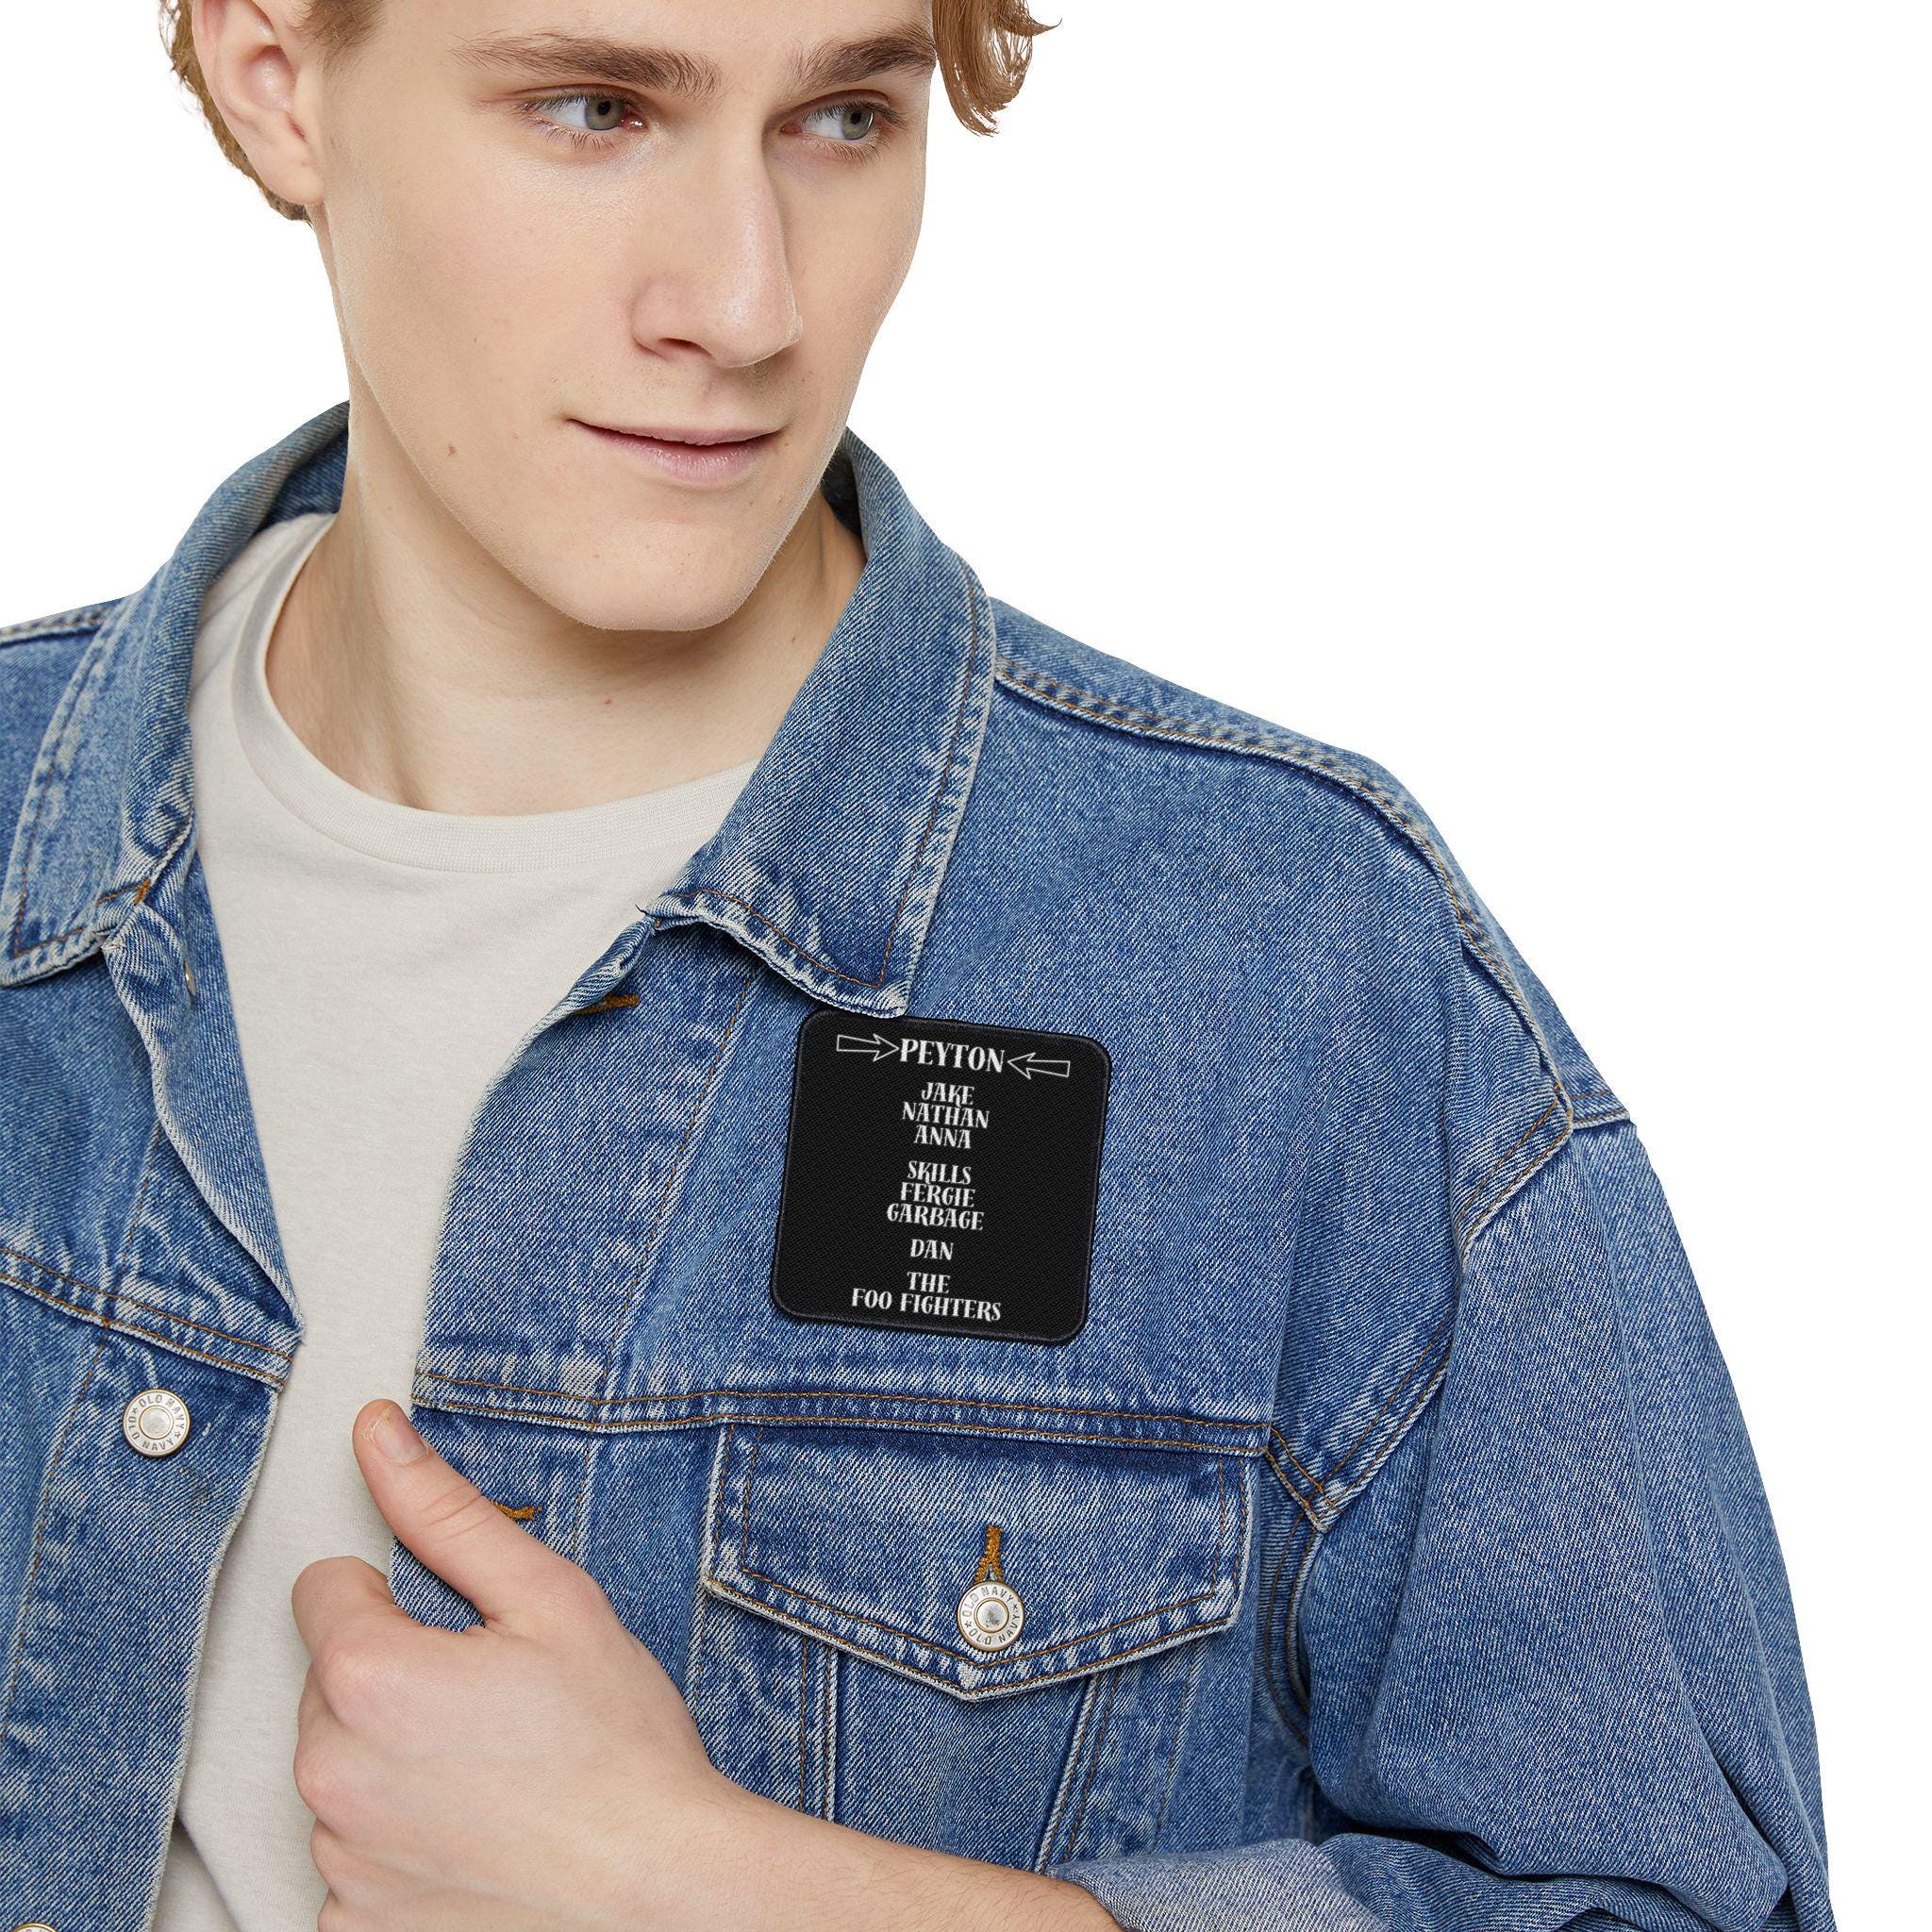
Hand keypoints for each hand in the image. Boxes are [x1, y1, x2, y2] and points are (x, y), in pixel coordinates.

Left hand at [290, 1398, 757, 1930]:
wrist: (660, 1893)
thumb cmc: (617, 1751)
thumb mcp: (548, 1598)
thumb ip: (444, 1511)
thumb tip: (379, 1435)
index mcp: (367, 1677)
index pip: (324, 1590)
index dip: (397, 1596)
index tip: (458, 1631)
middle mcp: (330, 1774)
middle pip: (330, 1683)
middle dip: (396, 1678)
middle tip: (492, 1701)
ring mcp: (339, 1862)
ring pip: (343, 1768)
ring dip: (395, 1763)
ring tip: (493, 1774)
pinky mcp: (354, 1926)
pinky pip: (353, 1858)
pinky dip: (402, 1844)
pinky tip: (476, 1836)